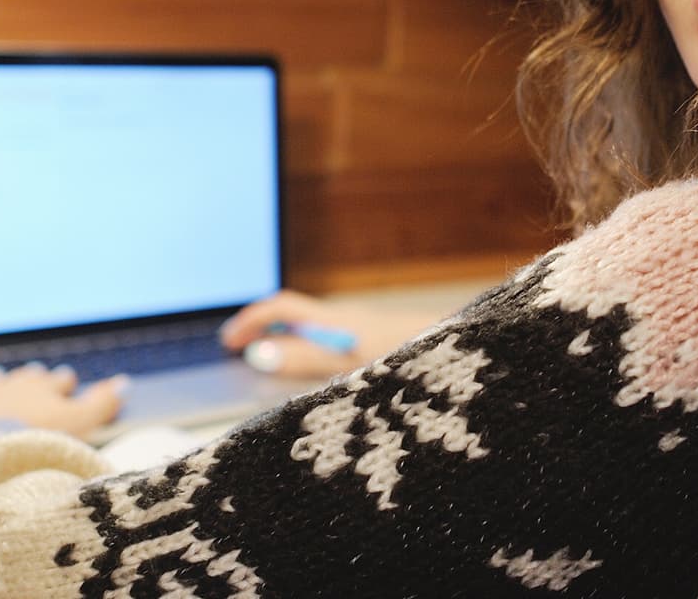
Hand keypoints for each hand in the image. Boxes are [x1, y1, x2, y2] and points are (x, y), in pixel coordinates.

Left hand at [0, 363, 125, 436]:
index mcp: (43, 389)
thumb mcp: (79, 425)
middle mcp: (12, 386)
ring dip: (4, 384)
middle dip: (37, 381)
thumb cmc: (35, 441)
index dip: (65, 385)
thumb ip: (101, 404)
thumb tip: (125, 382)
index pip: (60, 382)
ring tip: (5, 381)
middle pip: (28, 379)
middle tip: (42, 381)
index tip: (68, 384)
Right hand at [218, 290, 443, 378]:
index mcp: (338, 322)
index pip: (282, 310)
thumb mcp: (352, 364)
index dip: (252, 322)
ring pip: (321, 335)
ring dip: (294, 348)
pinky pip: (342, 351)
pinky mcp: (387, 354)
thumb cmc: (415, 358)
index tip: (228, 342)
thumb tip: (259, 353)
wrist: (469, 357)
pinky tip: (324, 387)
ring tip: (275, 373)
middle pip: (300, 320)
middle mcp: (352, 325)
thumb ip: (305, 358)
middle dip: (268, 333)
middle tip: (244, 354)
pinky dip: (320, 362)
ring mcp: (370, 338)